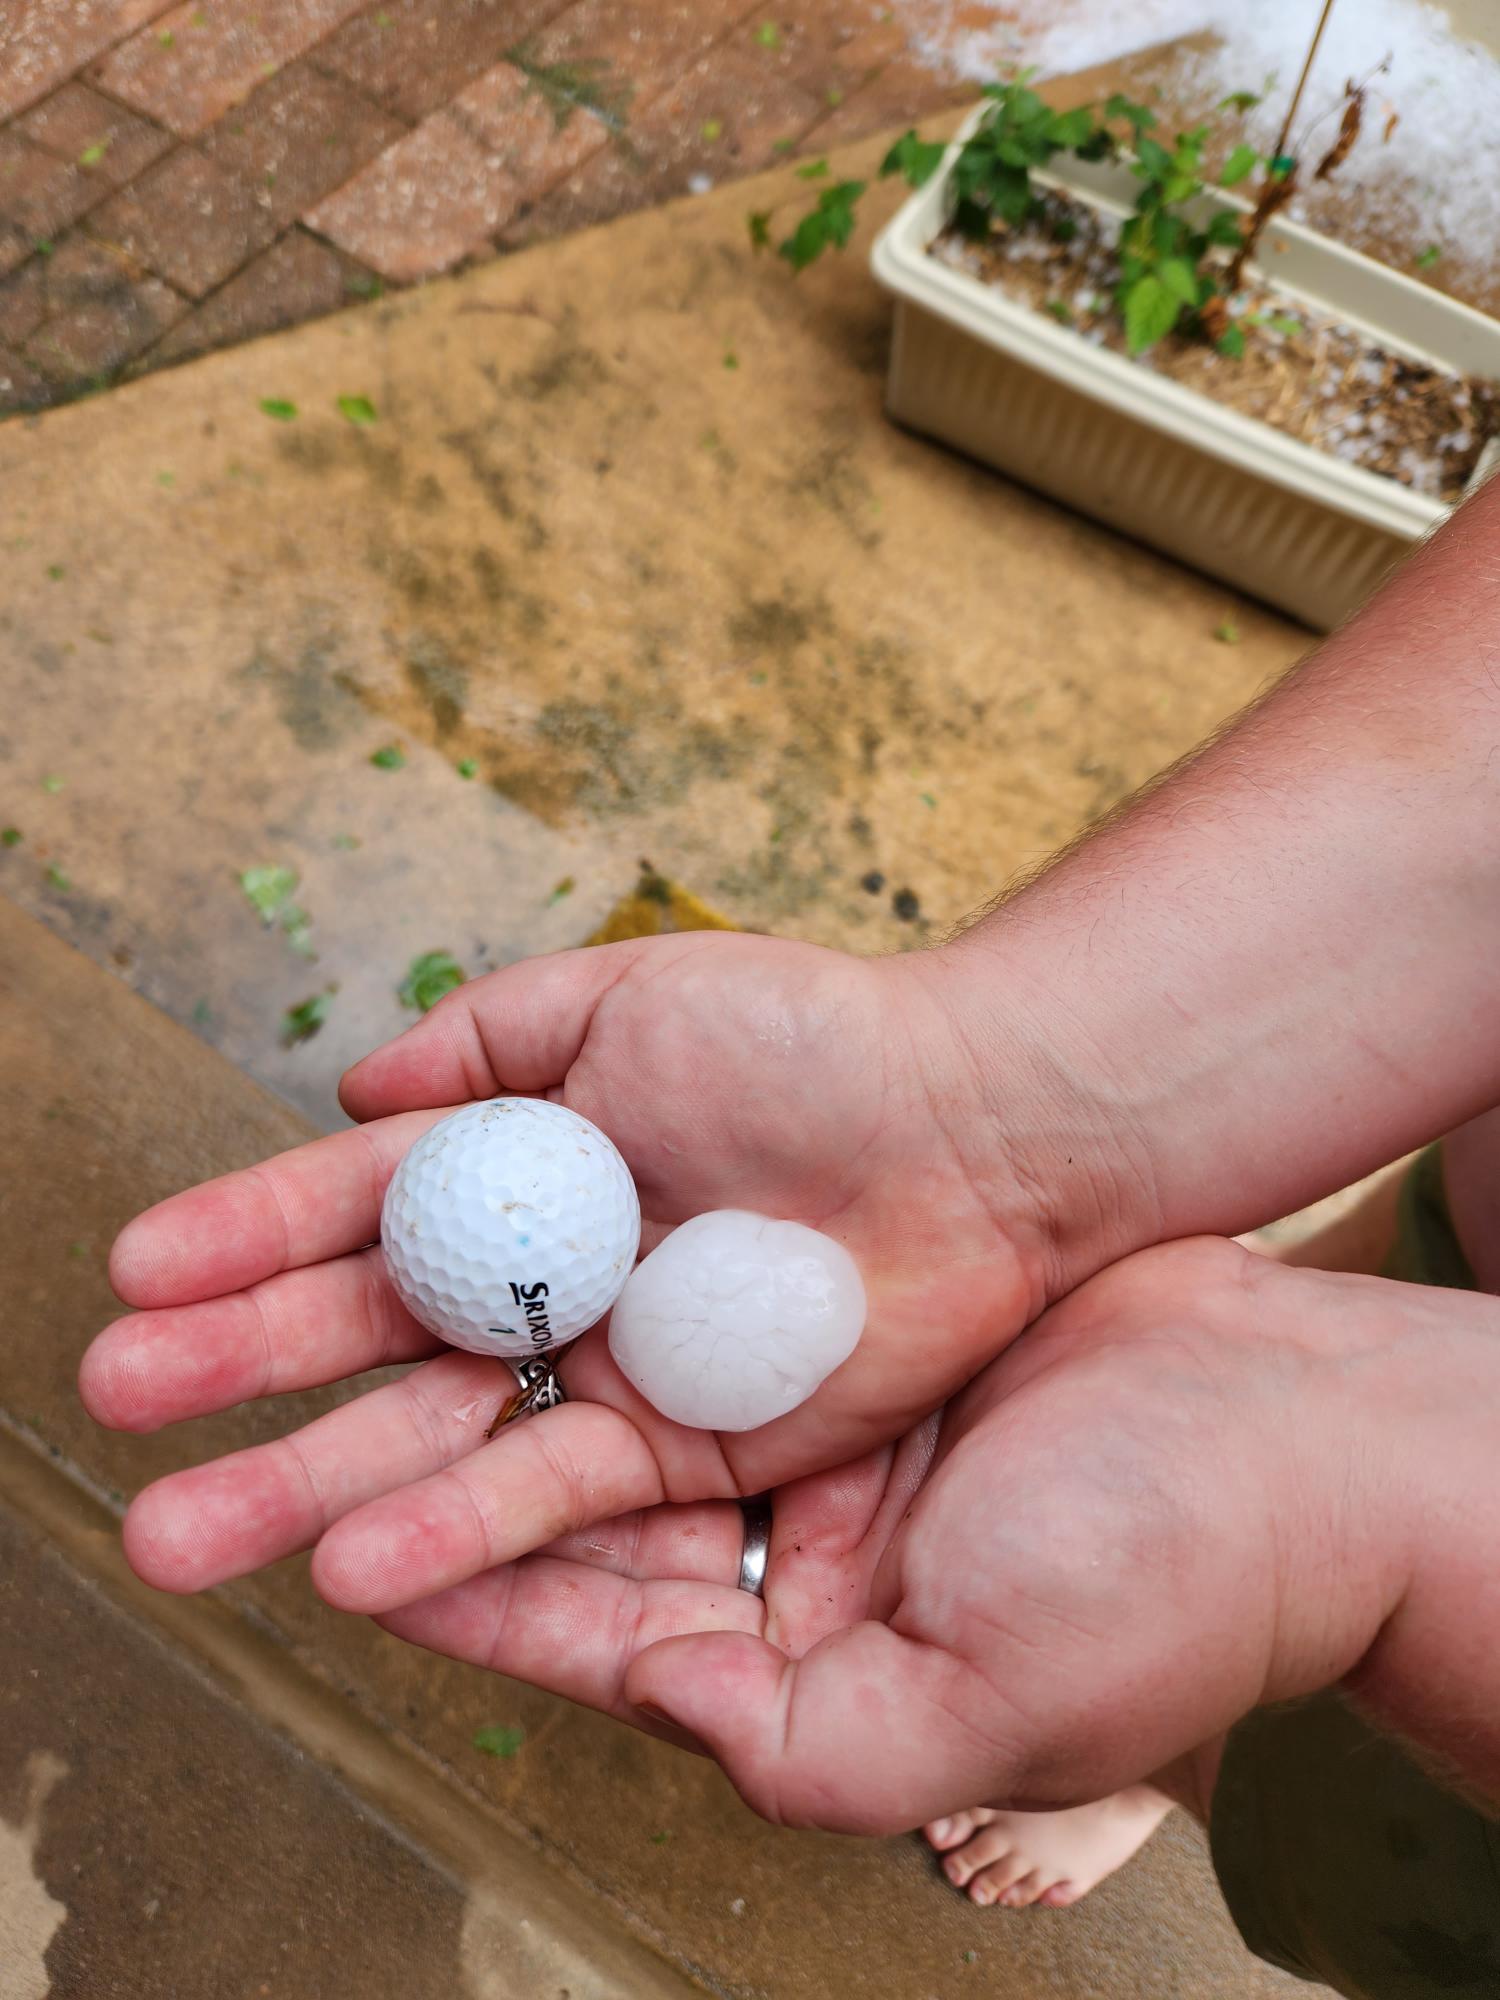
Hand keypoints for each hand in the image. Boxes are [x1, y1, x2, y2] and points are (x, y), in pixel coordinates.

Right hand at [82, 932, 1094, 1609]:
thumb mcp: (631, 998)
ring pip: (432, 1440)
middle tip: (115, 1409)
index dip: (244, 1239)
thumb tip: (355, 1085)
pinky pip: (548, 1500)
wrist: (979, 1131)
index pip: (355, 1209)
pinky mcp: (682, 1453)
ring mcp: (606, 1372)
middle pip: (367, 1338)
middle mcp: (550, 1280)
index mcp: (528, 1168)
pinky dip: (451, 1535)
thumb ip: (492, 1038)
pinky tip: (348, 1570)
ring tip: (175, 1534)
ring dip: (306, 1485)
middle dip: (237, 1370)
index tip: (132, 1274)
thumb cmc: (815, 1039)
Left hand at [379, 1239, 1499, 1832]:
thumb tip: (650, 1695)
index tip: (319, 1542)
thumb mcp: (981, 1703)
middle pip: (542, 1492)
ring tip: (354, 1303)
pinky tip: (519, 1216)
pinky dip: (596, 1254)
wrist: (1298, 1422)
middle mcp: (767, 1527)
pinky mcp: (825, 1321)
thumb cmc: (1168, 1582)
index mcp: (784, 1646)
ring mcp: (795, 1413)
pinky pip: (679, 1285)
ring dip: (467, 1339)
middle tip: (270, 1416)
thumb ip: (796, 1739)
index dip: (437, 1580)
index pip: (569, 1623)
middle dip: (391, 1457)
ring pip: (590, 1376)